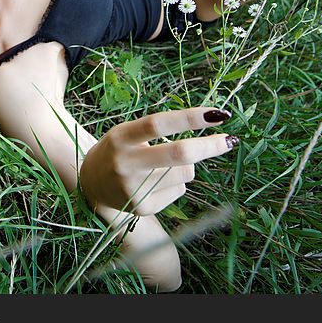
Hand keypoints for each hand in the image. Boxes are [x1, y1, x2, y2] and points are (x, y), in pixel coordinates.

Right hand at [80, 106, 235, 214]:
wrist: (91, 186)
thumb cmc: (119, 151)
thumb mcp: (128, 133)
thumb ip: (159, 134)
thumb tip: (208, 140)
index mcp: (120, 137)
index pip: (158, 124)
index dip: (189, 118)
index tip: (217, 114)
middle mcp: (125, 164)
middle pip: (178, 154)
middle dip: (210, 146)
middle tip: (229, 140)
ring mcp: (134, 189)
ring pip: (185, 173)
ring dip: (186, 166)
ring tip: (163, 166)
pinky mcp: (142, 208)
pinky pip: (179, 191)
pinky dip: (175, 184)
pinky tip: (155, 184)